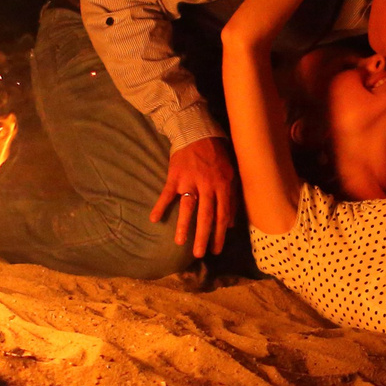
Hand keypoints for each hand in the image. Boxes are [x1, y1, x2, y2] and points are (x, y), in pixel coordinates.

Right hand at [148, 135, 240, 256]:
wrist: (197, 131)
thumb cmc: (217, 154)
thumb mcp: (231, 173)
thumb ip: (231, 197)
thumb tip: (230, 223)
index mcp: (223, 185)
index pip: (222, 215)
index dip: (219, 234)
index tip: (216, 250)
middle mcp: (207, 185)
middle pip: (206, 215)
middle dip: (203, 236)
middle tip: (199, 254)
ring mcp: (190, 180)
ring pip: (187, 206)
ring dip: (183, 225)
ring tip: (179, 242)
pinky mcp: (175, 175)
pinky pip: (166, 193)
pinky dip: (160, 206)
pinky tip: (154, 219)